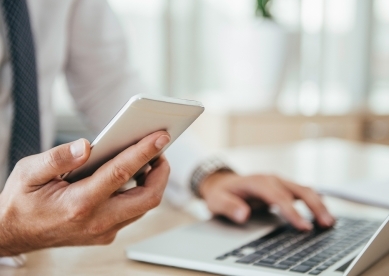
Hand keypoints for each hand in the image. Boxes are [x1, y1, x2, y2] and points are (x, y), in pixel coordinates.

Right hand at [0, 131, 170, 255]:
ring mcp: (103, 231)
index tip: (161, 137)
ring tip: (150, 160)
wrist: (13, 235)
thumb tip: (86, 145)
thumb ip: (58, 158)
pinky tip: (134, 177)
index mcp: (79, 203)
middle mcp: (96, 221)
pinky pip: (132, 213)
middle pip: (147, 198)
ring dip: (153, 183)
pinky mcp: (105, 234)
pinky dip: (139, 194)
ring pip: (143, 207)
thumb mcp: (28, 173)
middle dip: (161, 173)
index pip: (120, 173)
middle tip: (161, 151)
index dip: (144, 152)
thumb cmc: (21, 202)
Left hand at [199, 172, 334, 230]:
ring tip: (329, 221)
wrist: (223, 182)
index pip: (278, 197)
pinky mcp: (283, 187)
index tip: (303, 227)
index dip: (292, 212)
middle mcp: (271, 179)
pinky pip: (302, 192)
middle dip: (314, 206)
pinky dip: (315, 201)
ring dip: (318, 204)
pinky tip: (323, 213)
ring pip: (304, 190)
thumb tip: (243, 215)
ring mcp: (279, 182)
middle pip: (298, 189)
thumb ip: (229, 207)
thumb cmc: (221, 193)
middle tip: (325, 224)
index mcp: (257, 182)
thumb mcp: (217, 200)